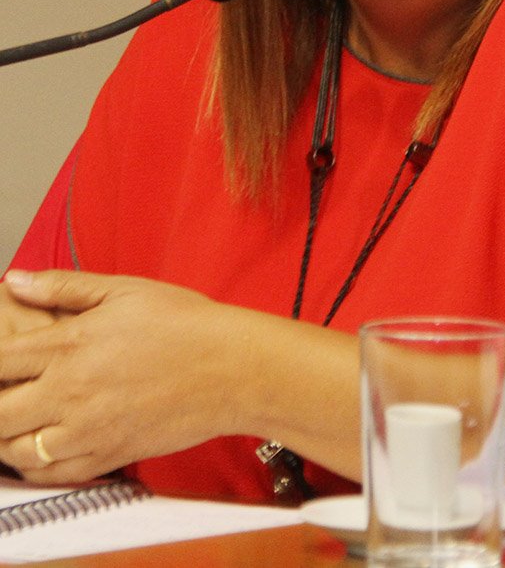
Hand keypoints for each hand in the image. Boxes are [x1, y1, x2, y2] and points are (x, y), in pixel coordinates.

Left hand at [0, 270, 251, 483]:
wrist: (232, 369)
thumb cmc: (185, 324)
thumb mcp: (125, 289)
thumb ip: (64, 286)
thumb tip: (17, 280)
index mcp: (72, 344)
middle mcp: (72, 392)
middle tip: (6, 391)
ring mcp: (88, 430)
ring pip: (17, 450)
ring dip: (7, 436)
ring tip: (16, 419)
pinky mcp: (108, 456)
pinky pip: (52, 474)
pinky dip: (34, 465)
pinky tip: (39, 446)